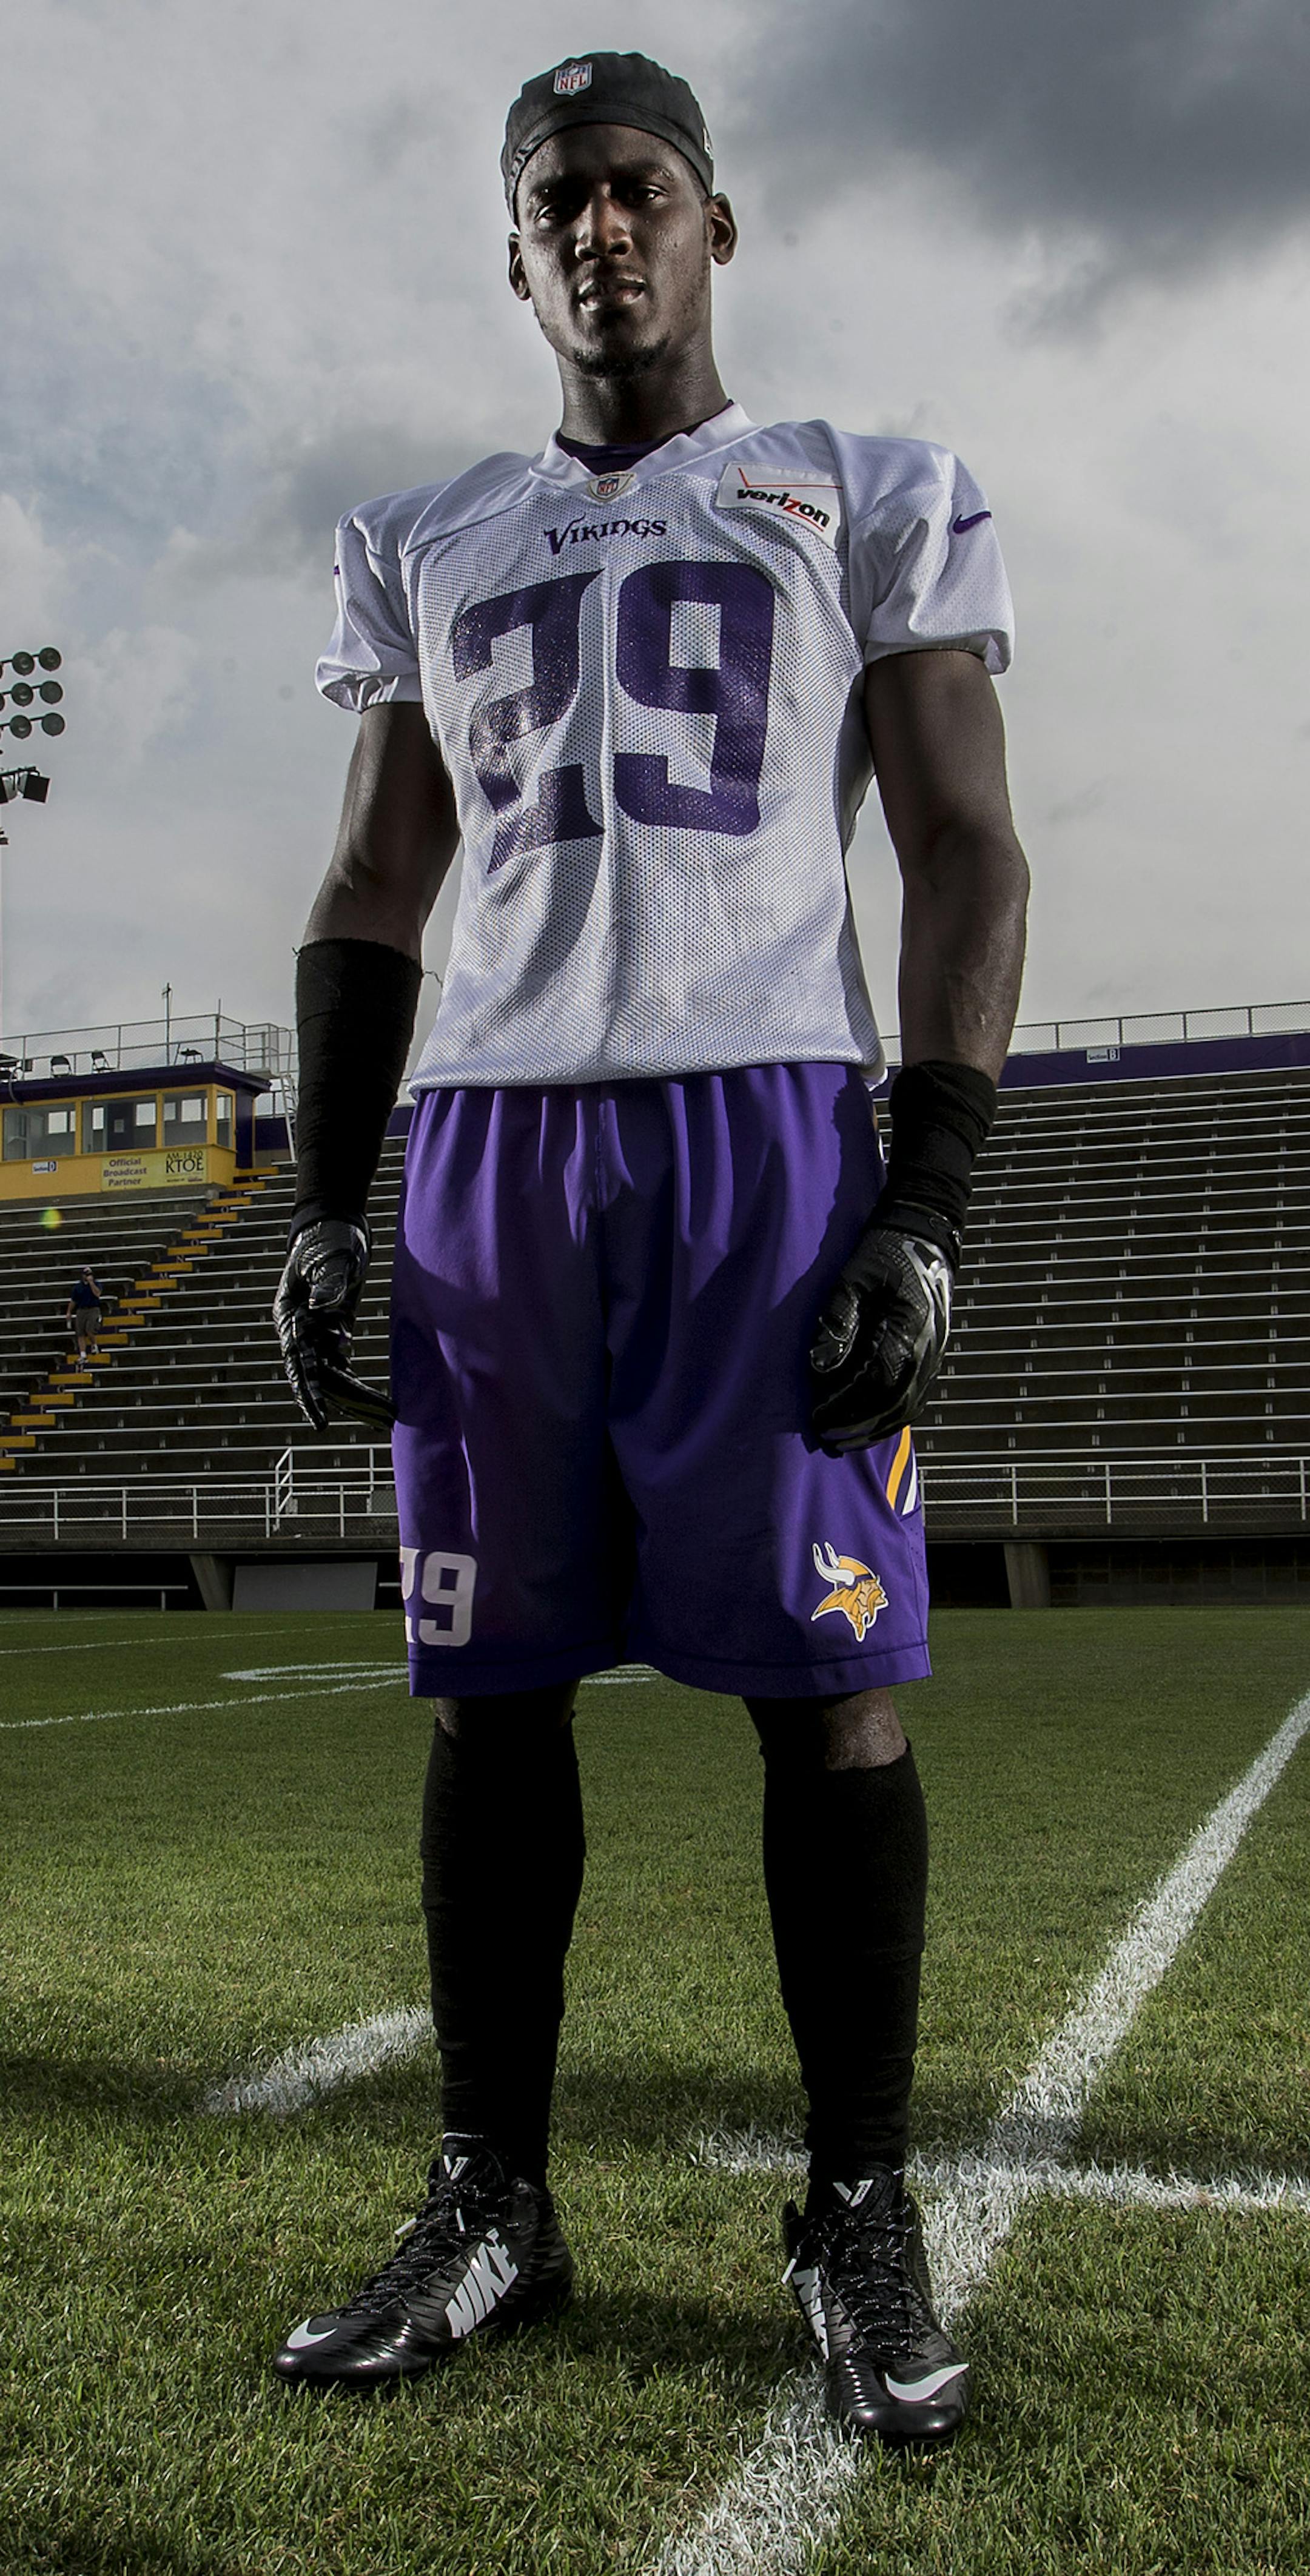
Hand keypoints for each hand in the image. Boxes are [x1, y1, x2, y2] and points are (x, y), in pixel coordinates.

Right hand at [272, 1218, 395, 1432]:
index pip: (299, 1363)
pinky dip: (354, 1383)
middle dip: (347, 1402)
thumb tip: (325, 1308)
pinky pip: (339, 1364)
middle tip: (379, 1420)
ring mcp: (315, 1331)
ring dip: (356, 1396)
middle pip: (320, 1376)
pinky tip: (371, 1401)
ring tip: (385, 1417)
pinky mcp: (331, 1328)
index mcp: (291, 1316)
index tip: (321, 1420)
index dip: (309, 1393)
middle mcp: (299, 1330)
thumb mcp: (332, 1258)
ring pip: (332, 1375)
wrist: (335, 1224)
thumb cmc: (329, 1239)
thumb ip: (328, 1284)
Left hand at [809, 1223, 952, 1453]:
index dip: (847, 1405)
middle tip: (827, 1438)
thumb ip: (837, 1323)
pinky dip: (892, 1416)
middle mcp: (928, 1347)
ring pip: (908, 1406)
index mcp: (910, 1328)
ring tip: (845, 1441)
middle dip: (859, 1426)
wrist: (923, 1237)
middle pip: (895, 1403)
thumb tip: (821, 1370)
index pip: (878, 1382)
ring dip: (876, 1428)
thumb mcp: (851, 1280)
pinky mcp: (932, 1355)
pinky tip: (870, 1425)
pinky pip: (916, 1397)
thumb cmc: (883, 1254)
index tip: (819, 1416)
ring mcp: (935, 1353)